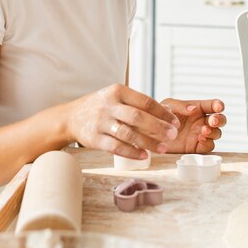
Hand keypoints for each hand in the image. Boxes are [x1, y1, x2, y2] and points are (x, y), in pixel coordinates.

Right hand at [66, 84, 180, 159]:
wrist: (71, 117)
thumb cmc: (102, 106)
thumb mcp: (116, 97)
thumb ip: (138, 104)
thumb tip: (167, 112)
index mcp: (118, 91)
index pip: (145, 101)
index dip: (162, 112)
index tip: (175, 122)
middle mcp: (109, 105)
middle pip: (138, 117)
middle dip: (158, 127)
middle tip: (173, 135)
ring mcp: (100, 122)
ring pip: (128, 133)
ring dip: (148, 142)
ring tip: (163, 149)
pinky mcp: (94, 139)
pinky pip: (115, 147)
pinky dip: (131, 152)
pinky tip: (144, 155)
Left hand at [159, 98, 226, 153]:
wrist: (151, 136)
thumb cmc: (159, 116)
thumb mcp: (169, 106)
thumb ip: (182, 106)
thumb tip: (194, 108)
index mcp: (197, 108)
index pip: (212, 105)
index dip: (218, 105)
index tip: (218, 107)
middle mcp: (201, 121)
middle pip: (220, 120)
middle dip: (219, 119)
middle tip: (212, 121)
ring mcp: (200, 135)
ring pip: (217, 133)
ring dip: (214, 131)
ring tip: (204, 130)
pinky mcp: (196, 148)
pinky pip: (208, 146)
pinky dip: (208, 142)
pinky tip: (201, 138)